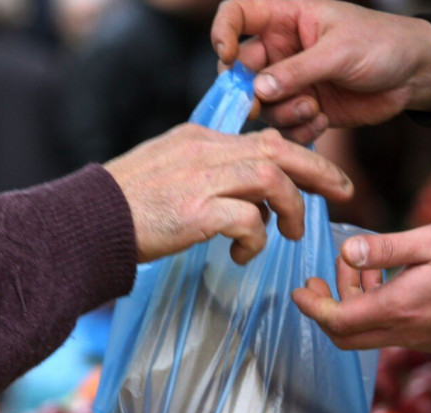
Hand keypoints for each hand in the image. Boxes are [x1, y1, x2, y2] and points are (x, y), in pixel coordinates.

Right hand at [105, 124, 352, 263]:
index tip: (322, 176)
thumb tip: (250, 199)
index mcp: (200, 140)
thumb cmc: (126, 207)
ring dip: (290, 210)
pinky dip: (256, 239)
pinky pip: (248, 220)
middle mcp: (205, 152)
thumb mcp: (170, 173)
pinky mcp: (196, 212)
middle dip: (319, 170)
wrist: (86, 222)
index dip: (300, 156)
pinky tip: (242, 256)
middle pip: (278, 150)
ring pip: (271, 180)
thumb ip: (209, 174)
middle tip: (344, 192)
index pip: (263, 139)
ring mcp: (201, 180)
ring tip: (290, 235)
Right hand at [211, 0, 430, 142]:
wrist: (414, 74)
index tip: (227, 56)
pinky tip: (323, 121)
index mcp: (285, 17)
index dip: (223, 32)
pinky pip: (285, 125)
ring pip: (263, 103)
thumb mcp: (339, 51)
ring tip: (313, 109)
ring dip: (282, 112)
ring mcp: (293, 81)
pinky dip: (298, 130)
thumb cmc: (381, 45)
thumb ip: (298, 70)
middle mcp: (282, 49)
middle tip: (258, 107)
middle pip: (241, 69)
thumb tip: (258, 88)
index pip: (237, 15)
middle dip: (248, 91)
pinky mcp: (306, 107)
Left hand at [294, 223, 430, 350]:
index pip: (337, 321)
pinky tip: (395, 282)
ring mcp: (423, 341)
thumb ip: (385, 249)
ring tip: (368, 267)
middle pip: (346, 338)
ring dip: (357, 305)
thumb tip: (346, 252)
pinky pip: (394, 333)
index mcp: (400, 309)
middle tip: (324, 277)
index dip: (312, 307)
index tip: (299, 289)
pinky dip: (380, 310)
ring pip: (370, 334)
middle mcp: (407, 333)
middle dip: (327, 308)